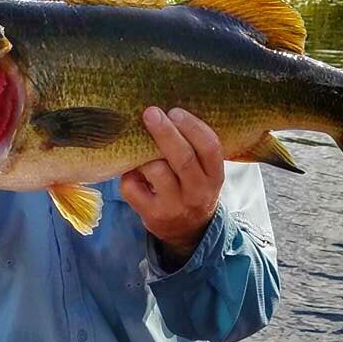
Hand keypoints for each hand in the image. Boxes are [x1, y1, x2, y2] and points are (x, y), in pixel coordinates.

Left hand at [120, 106, 223, 263]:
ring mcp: (175, 206)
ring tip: (140, 149)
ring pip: (156, 170)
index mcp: (215, 176)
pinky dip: (128, 175)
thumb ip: (194, 147)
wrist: (188, 232)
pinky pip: (133, 187)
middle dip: (165, 132)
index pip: (210, 147)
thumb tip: (167, 109)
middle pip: (183, 158)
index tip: (175, 111)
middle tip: (150, 113)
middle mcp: (198, 192)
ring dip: (143, 155)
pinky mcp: (153, 216)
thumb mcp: (204, 171)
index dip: (193, 127)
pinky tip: (134, 174)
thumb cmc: (192, 188)